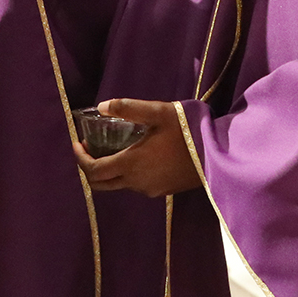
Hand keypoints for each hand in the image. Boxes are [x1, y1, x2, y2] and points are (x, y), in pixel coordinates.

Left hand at [73, 99, 201, 197]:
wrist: (219, 154)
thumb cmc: (188, 130)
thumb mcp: (158, 112)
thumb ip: (128, 108)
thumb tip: (101, 106)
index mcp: (132, 163)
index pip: (94, 171)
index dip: (81, 159)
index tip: (78, 143)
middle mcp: (137, 182)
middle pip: (101, 184)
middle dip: (90, 167)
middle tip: (90, 148)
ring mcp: (150, 189)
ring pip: (119, 185)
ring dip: (109, 170)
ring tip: (113, 148)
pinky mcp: (163, 191)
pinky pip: (136, 186)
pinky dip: (126, 174)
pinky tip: (135, 156)